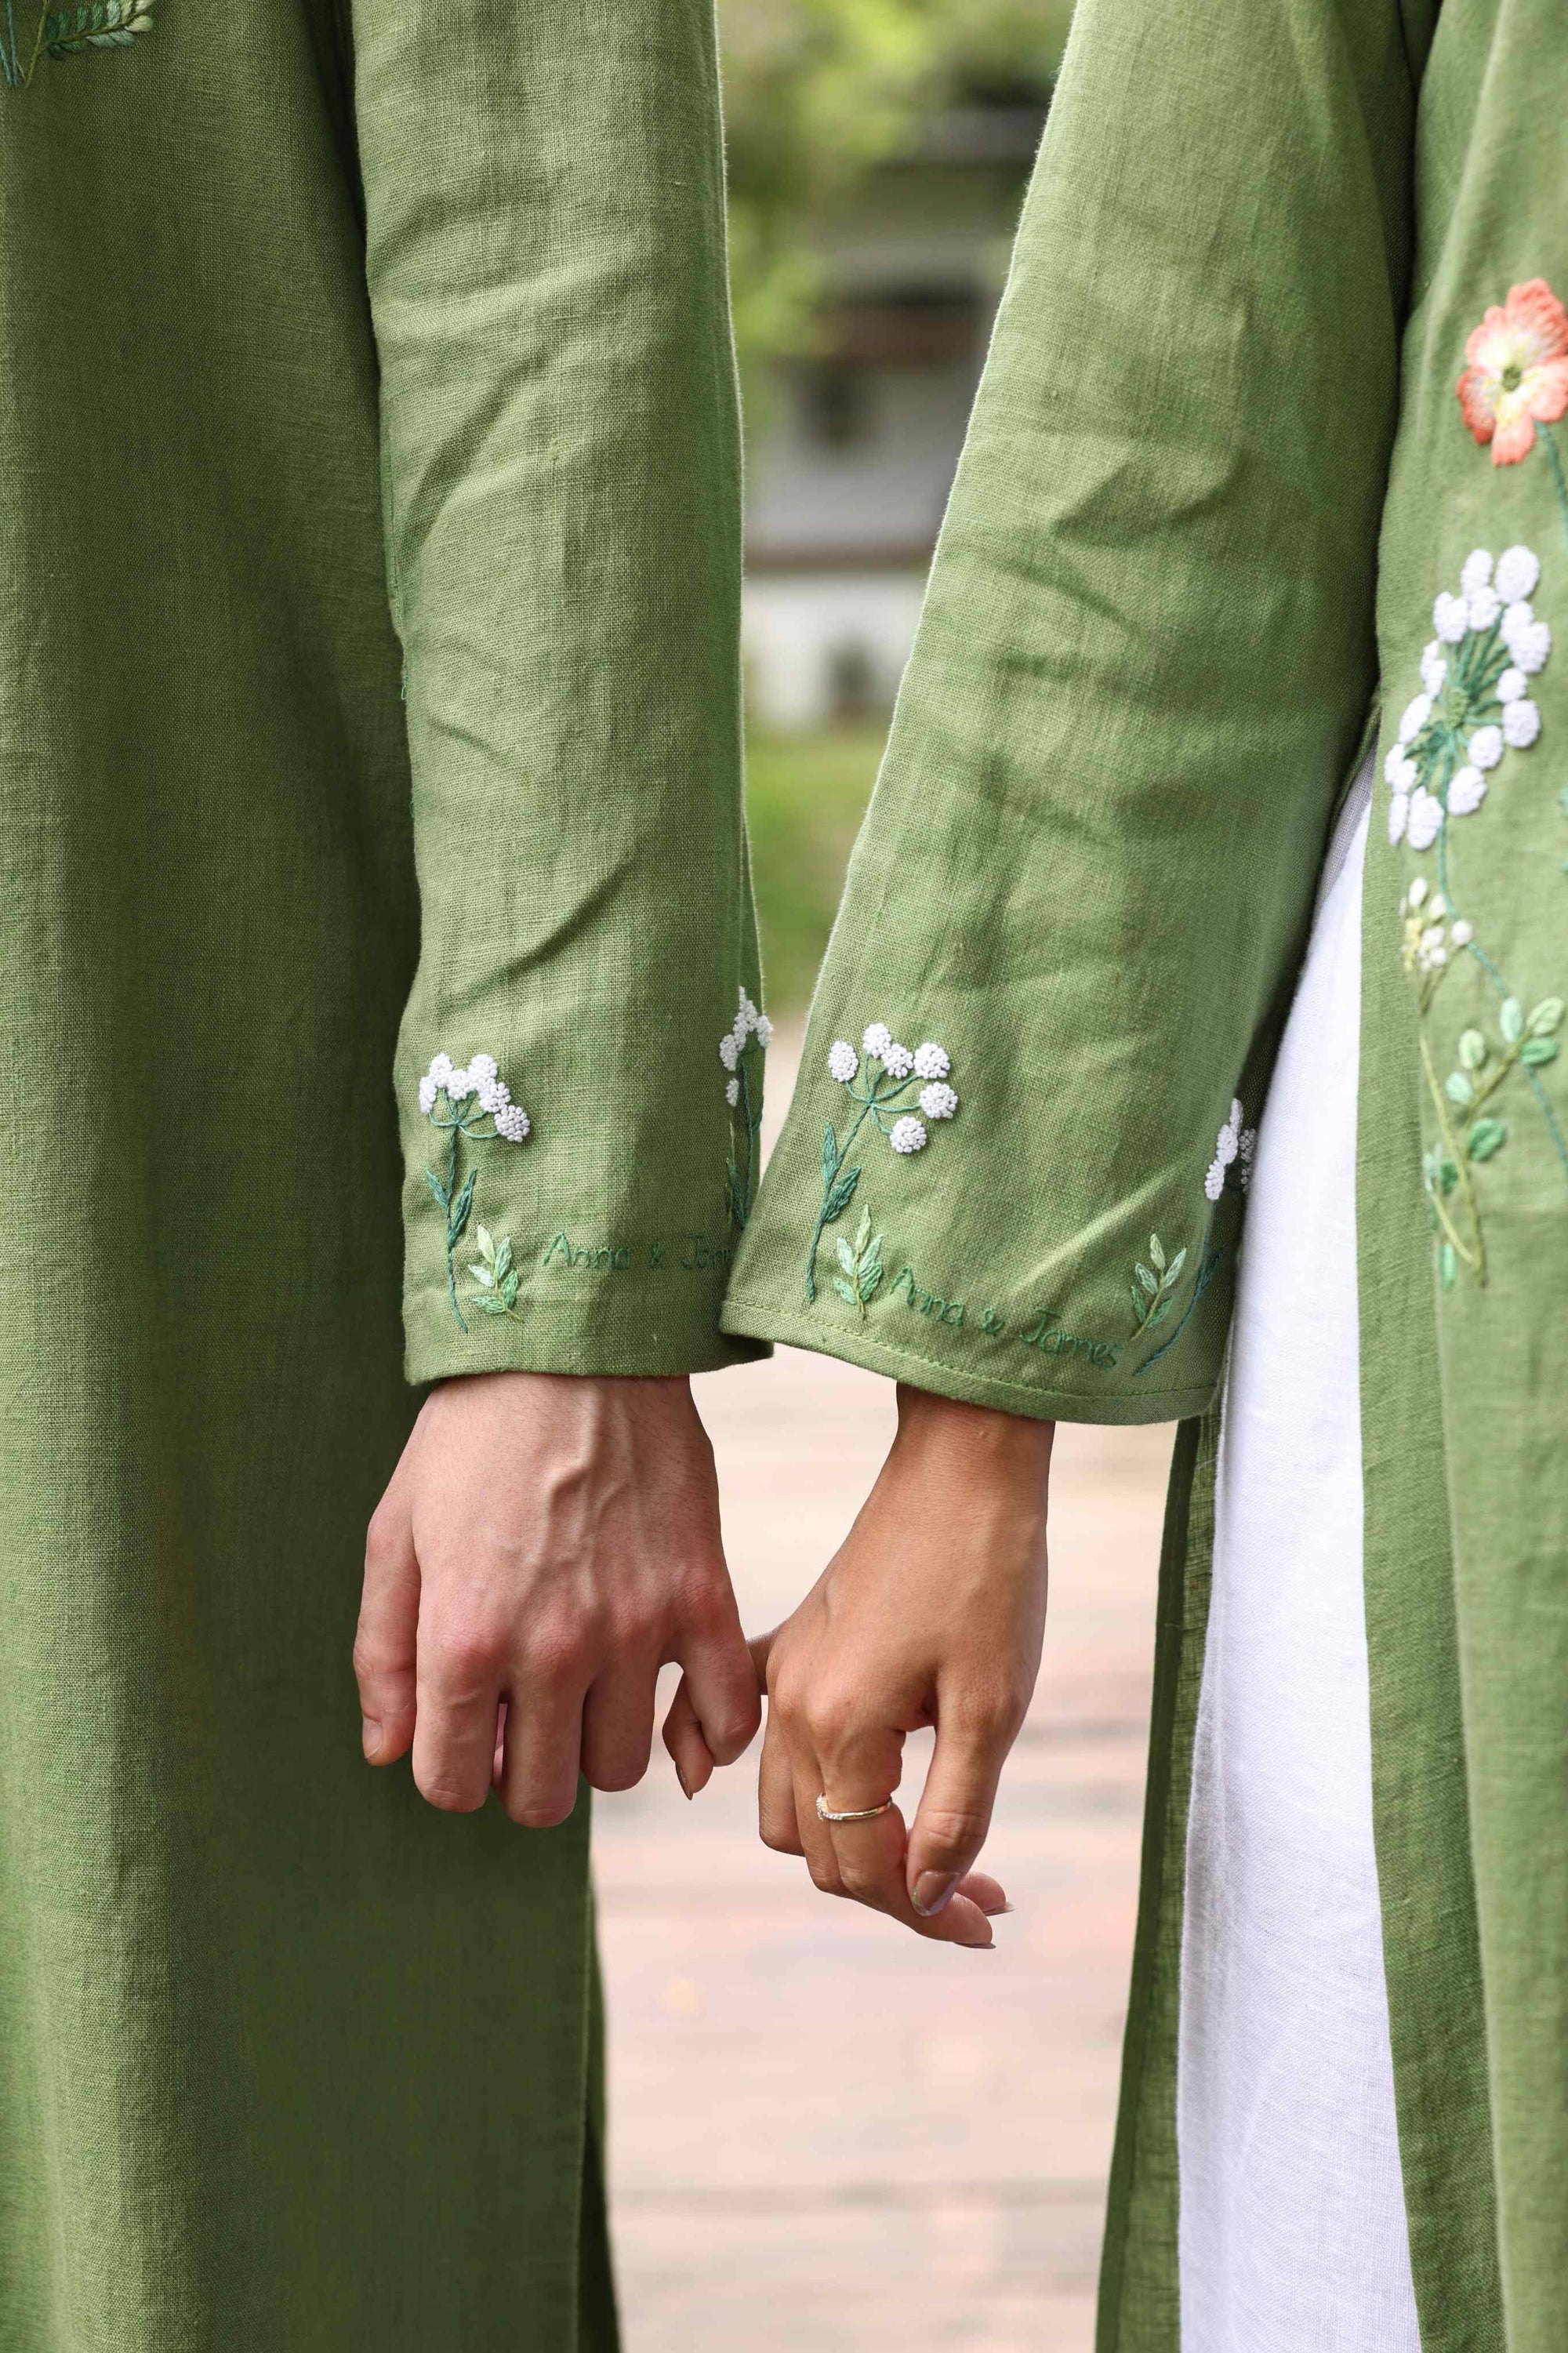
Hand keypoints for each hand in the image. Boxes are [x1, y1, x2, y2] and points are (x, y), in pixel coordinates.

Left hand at [354, 1371, 759, 1824]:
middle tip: (522, 1713)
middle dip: (521, 1769)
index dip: (450, 1768)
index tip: (464, 1728)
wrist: (575, 1348)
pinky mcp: (703, 1599)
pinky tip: (674, 1715)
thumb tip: (387, 1752)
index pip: (452, 1784)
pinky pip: (724, 1717)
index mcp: (465, 1636)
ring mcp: (637, 1629)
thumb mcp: (393, 1535)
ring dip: (595, 1746)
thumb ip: (382, 1654)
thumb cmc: (471, 1438)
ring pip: (622, 1769)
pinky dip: (704, 1738)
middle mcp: (553, 1647)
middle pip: (543, 1796)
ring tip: (585, 1689)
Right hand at [666, 1384, 1051, 1948]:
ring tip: (933, 1851)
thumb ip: (952, 1811)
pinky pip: (737, 1720)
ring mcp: (784, 1672)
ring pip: (788, 1805)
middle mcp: (790, 1708)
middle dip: (895, 1885)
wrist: (965, 1467)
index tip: (990, 1922)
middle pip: (819, 1850)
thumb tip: (924, 1896)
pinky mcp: (793, 1640)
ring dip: (850, 1842)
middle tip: (982, 1892)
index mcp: (839, 1727)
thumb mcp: (991, 1707)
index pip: (861, 1867)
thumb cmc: (990, 1578)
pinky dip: (739, 1766)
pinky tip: (728, 1780)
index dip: (926, 1911)